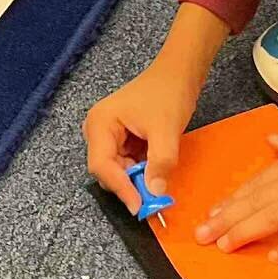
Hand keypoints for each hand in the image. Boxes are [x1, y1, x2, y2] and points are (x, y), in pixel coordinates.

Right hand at [82, 3, 228, 211]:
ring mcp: (108, 134)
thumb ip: (160, 163)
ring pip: (117, 169)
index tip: (140, 206)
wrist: (179, 72)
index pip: (102, 165)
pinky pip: (126, 163)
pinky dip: (140, 171)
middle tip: (151, 200)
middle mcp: (98, 129)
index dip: (121, 188)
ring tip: (156, 184)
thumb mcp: (166, 130)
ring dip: (136, 179)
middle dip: (128, 185)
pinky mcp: (121, 138)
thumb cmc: (169, 93)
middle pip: (106, 170)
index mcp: (100, 123)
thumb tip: (156, 194)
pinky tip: (155, 172)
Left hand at [195, 88, 277, 261]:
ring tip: (224, 246)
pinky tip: (275, 256)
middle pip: (256, 203)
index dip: (231, 201)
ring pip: (274, 217)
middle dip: (226, 221)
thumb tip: (271, 142)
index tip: (210, 214)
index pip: (256, 185)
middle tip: (201, 237)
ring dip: (247, 231)